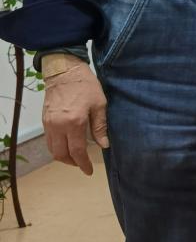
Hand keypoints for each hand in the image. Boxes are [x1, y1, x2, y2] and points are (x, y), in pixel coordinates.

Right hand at [41, 55, 106, 175]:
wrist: (64, 71)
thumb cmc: (86, 85)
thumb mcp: (99, 104)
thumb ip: (100, 126)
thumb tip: (104, 145)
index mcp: (75, 123)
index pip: (77, 151)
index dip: (83, 164)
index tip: (88, 171)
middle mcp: (59, 126)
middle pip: (61, 154)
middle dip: (72, 162)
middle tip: (82, 163)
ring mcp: (49, 124)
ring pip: (52, 149)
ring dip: (63, 156)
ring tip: (74, 156)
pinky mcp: (45, 120)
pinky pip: (49, 140)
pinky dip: (57, 147)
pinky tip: (66, 144)